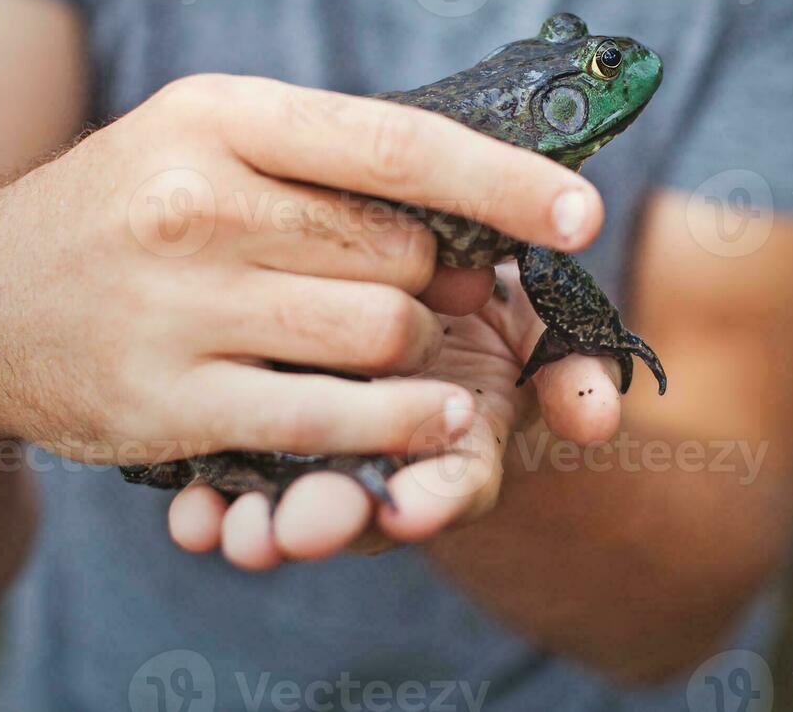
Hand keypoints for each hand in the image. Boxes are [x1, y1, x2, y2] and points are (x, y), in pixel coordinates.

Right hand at [0, 75, 603, 473]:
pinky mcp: (169, 400)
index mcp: (220, 116)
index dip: (502, 179)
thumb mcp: (208, 135)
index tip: (580, 209)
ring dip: (416, 352)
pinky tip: (425, 418)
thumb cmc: (126, 208)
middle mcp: (196, 203)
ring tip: (405, 351)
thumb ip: (329, 160)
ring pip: (380, 333)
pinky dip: (396, 422)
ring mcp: (179, 306)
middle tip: (425, 291)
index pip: (395, 143)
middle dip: (433, 278)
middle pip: (400, 250)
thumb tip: (474, 203)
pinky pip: (329, 416)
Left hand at [167, 262, 623, 567]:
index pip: (454, 482)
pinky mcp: (257, 426)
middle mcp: (387, 453)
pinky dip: (210, 503)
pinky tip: (191, 514)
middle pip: (362, 501)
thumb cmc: (477, 287)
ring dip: (261, 524)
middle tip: (301, 526)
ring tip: (232, 531)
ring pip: (290, 500)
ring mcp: (320, 446)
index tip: (414, 507)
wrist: (406, 261)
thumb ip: (570, 366)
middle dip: (331, 519)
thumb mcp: (533, 317)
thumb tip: (602, 419)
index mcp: (458, 436)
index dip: (437, 498)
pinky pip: (230, 474)